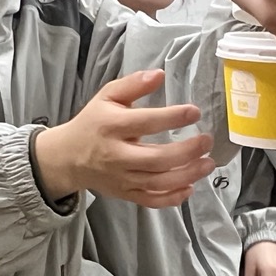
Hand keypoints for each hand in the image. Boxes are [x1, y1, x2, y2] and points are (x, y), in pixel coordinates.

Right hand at [35, 70, 214, 206]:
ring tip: (208, 164)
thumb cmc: (93, 123)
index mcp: (111, 127)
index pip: (145, 122)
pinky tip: (189, 188)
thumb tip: (159, 74)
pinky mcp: (125, 194)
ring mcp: (121, 178)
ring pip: (158, 182)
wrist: (67, 157)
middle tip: (207, 141)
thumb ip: (132, 85)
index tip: (194, 112)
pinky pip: (150, 201)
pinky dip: (172, 198)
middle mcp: (116, 155)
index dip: (172, 117)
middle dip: (186, 151)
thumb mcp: (106, 97)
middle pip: (156, 159)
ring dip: (187, 175)